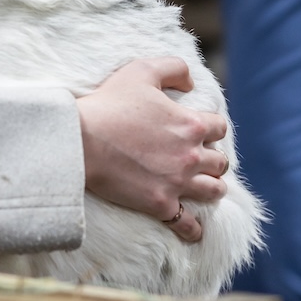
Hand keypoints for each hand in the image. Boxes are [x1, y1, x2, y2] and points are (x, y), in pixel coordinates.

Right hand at [78, 57, 228, 243]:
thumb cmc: (109, 104)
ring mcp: (177, 182)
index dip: (212, 128)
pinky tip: (194, 231)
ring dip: (212, 188)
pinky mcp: (159, 204)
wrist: (81, 141)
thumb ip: (173, 68)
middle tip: (201, 160)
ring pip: (213, 191)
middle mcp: (191, 155)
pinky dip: (193, 229)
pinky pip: (186, 223)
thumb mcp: (142, 70)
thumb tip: (190, 85)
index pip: (220, 127)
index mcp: (191, 124)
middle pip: (220, 162)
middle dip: (213, 159)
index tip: (202, 131)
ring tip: (205, 188)